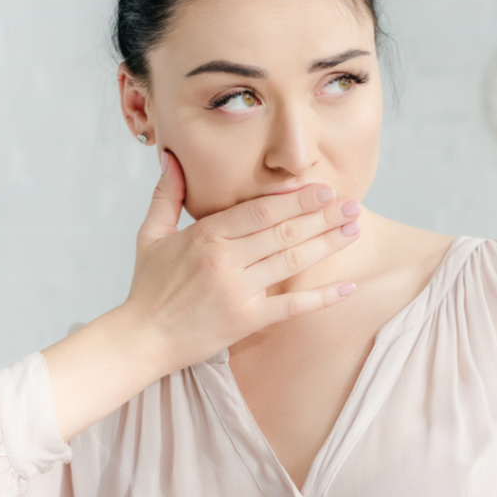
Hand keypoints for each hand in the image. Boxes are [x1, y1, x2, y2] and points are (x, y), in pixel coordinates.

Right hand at [120, 149, 361, 373]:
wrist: (141, 339)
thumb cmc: (147, 288)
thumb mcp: (150, 236)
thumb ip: (166, 195)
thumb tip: (170, 157)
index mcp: (205, 235)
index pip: (259, 210)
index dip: (295, 199)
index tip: (322, 189)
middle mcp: (225, 260)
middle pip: (283, 232)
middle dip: (323, 216)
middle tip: (353, 205)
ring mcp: (238, 291)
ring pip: (292, 262)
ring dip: (328, 244)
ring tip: (355, 230)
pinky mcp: (247, 320)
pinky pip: (292, 306)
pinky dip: (322, 297)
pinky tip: (348, 287)